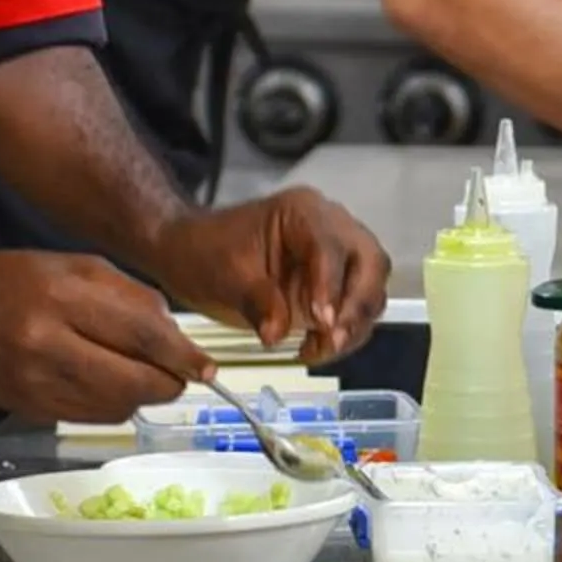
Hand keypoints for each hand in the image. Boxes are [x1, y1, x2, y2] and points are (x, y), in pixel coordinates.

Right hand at [0, 251, 209, 422]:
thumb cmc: (13, 280)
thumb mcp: (76, 265)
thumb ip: (131, 297)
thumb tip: (177, 337)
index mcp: (61, 296)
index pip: (141, 335)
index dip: (182, 355)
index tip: (208, 366)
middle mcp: (46, 343)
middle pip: (134, 382)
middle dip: (169, 383)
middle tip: (182, 375)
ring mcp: (36, 383)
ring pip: (116, 407)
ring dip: (142, 396)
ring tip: (140, 373)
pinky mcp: (30, 410)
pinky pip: (91, 418)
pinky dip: (112, 405)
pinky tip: (107, 383)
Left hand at [158, 187, 391, 363]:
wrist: (190, 254)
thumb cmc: (205, 251)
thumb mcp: (224, 275)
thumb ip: (256, 301)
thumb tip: (278, 334)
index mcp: (302, 212)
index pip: (331, 246)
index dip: (330, 285)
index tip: (321, 321)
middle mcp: (329, 227)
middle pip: (370, 264)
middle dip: (356, 306)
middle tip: (332, 338)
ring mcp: (336, 257)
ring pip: (370, 289)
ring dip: (353, 324)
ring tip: (318, 349)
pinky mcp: (333, 285)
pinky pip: (355, 309)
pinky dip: (343, 332)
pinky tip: (314, 349)